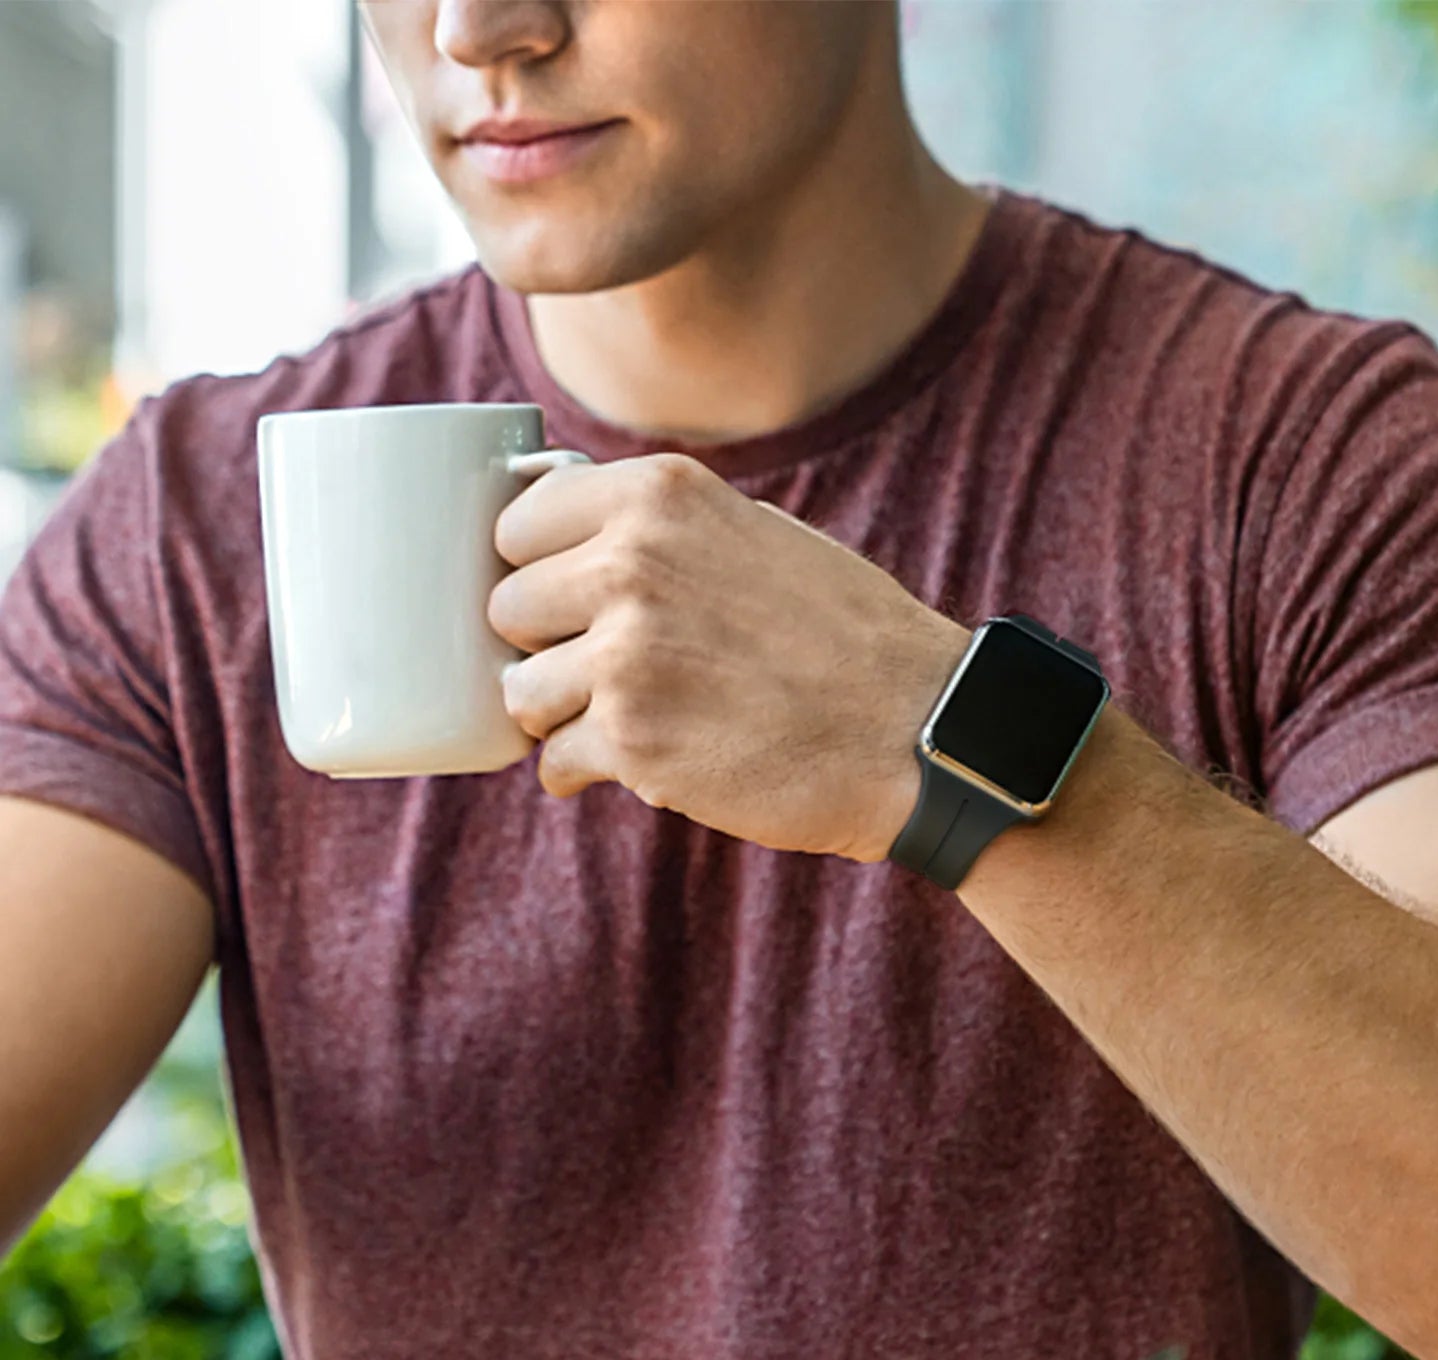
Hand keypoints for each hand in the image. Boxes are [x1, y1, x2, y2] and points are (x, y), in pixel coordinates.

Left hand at [488, 453, 969, 860]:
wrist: (916, 731)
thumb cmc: (843, 637)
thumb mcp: (752, 533)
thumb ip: (657, 531)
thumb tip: (563, 547)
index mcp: (658, 497)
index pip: (516, 525)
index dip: (536, 570)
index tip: (566, 600)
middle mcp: (632, 563)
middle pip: (506, 608)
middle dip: (546, 646)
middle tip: (610, 670)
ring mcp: (627, 655)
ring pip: (519, 692)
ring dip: (560, 715)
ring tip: (627, 720)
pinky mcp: (634, 742)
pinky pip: (555, 762)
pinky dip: (589, 771)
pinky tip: (649, 762)